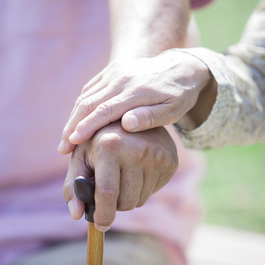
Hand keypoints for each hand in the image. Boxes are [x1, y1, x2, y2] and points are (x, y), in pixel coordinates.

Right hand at [58, 49, 210, 153]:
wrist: (181, 68)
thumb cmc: (178, 95)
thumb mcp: (173, 110)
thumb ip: (149, 117)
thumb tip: (126, 124)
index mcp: (135, 91)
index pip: (104, 111)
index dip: (86, 127)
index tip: (72, 142)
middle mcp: (121, 78)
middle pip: (89, 103)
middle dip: (72, 126)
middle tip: (63, 147)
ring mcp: (115, 71)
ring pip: (86, 95)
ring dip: (73, 117)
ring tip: (66, 137)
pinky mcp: (113, 69)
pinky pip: (91, 87)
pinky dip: (81, 104)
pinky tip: (76, 118)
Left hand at [63, 121, 177, 231]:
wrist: (131, 118)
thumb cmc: (100, 139)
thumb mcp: (81, 155)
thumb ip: (73, 185)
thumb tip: (78, 215)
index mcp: (111, 145)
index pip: (107, 193)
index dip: (103, 214)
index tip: (100, 224)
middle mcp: (138, 150)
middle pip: (126, 202)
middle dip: (114, 203)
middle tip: (109, 188)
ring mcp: (158, 155)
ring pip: (140, 199)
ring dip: (128, 195)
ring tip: (123, 174)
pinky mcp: (171, 161)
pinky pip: (153, 190)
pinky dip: (142, 187)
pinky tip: (137, 169)